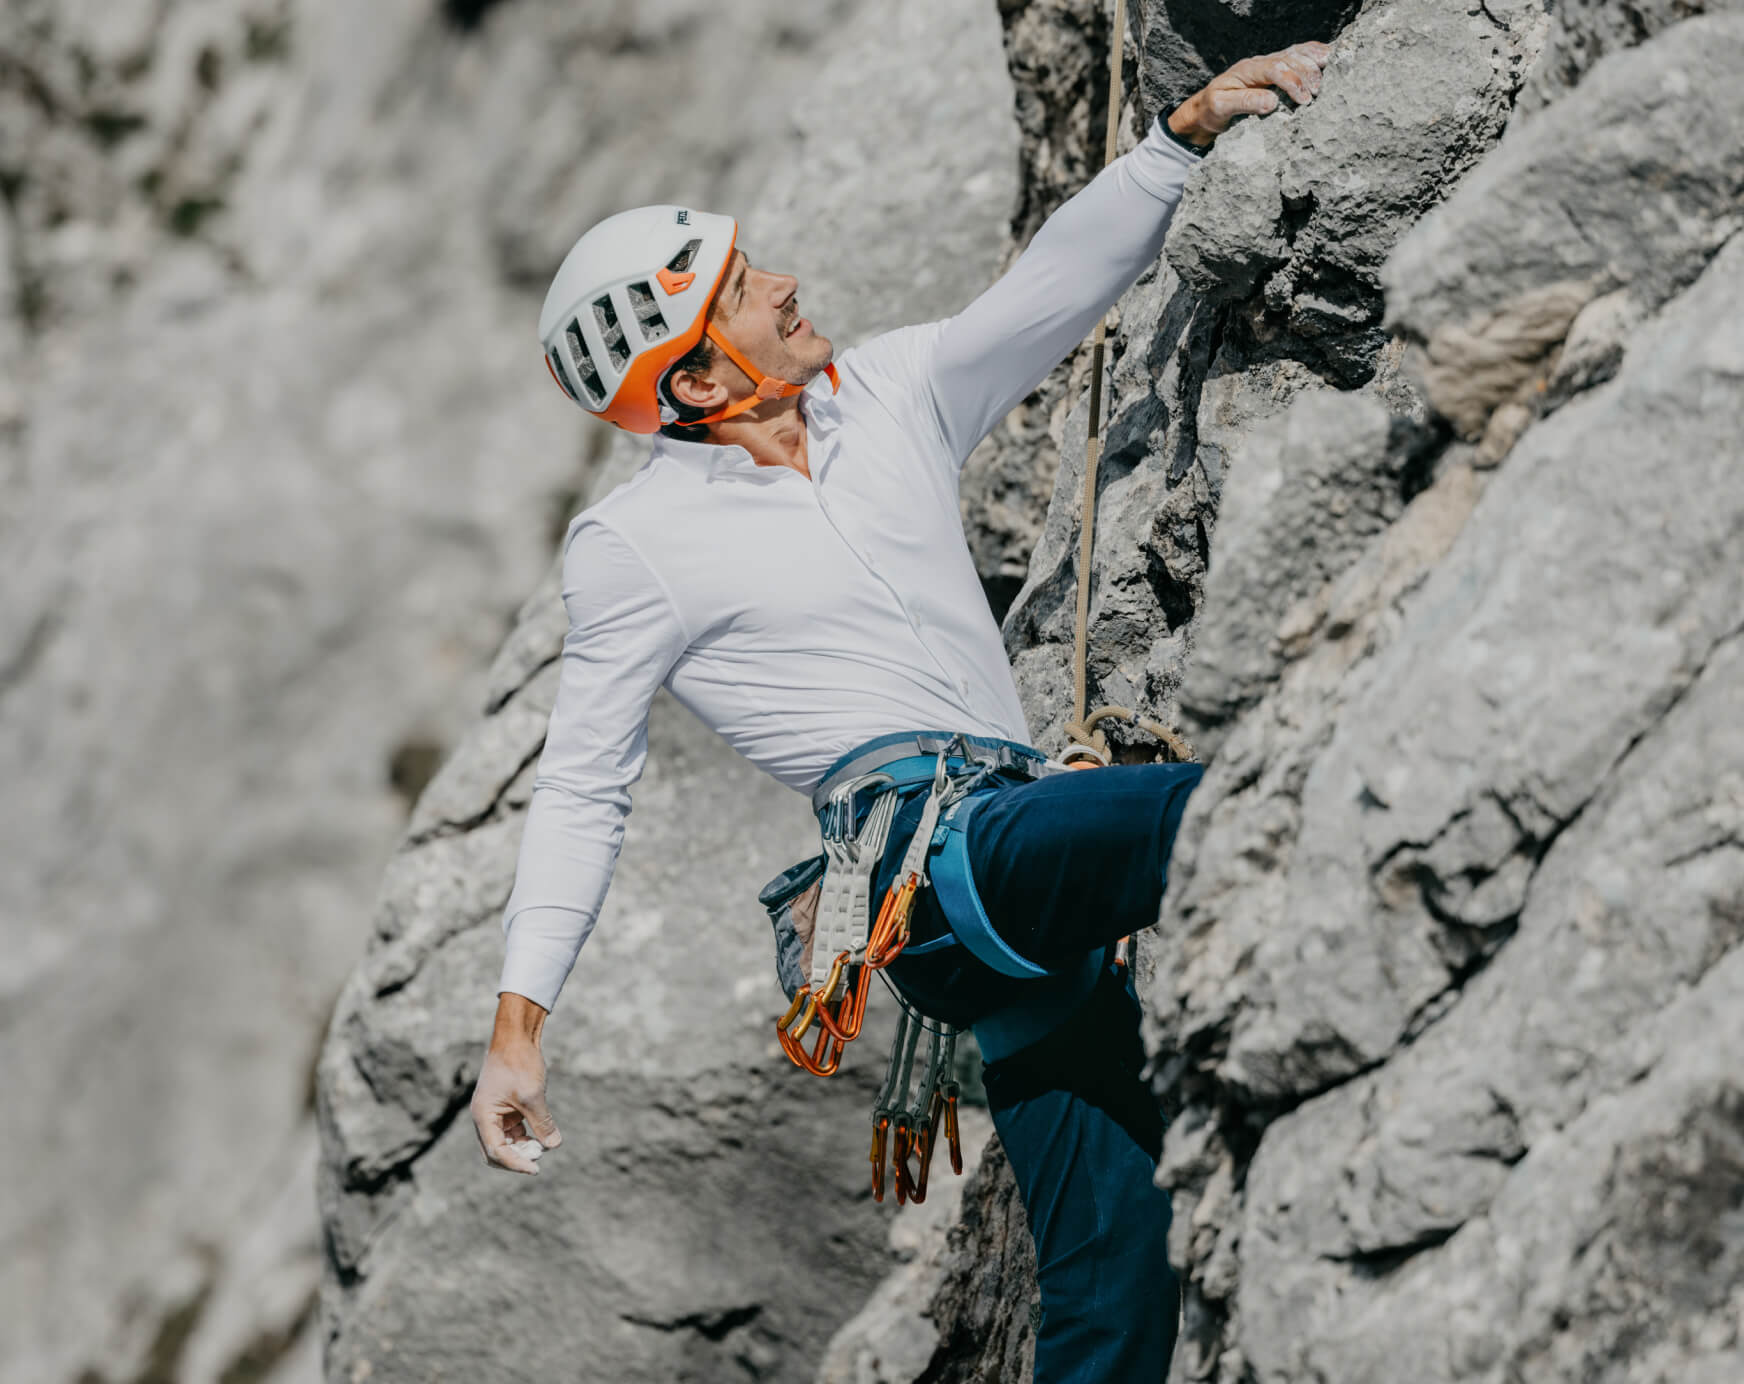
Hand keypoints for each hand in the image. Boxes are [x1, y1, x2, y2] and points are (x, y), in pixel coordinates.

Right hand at [471, 995, 562, 1174]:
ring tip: (543, 1146)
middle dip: (517, 1158)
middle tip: (539, 1159)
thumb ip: (542, 1123)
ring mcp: (494, 1113)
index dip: (515, 1163)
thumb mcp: (533, 1095)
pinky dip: (526, 1136)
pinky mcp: (505, 1108)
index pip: (496, 1152)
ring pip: (506, 1143)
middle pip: (496, 1152)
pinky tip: (541, 1136)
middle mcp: (484, 1117)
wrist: (516, 1036)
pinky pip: (513, 1131)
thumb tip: (553, 1146)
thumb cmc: (519, 1062)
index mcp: (483, 1116)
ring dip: (523, 1148)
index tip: (536, 1169)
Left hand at [1168, 41, 1331, 146]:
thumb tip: (1272, 103)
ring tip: (1331, 77)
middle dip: (1308, 74)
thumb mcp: (1220, 107)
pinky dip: (1317, 56)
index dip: (1292, 81)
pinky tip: (1330, 60)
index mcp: (1248, 69)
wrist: (1206, 108)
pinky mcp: (1278, 70)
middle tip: (1318, 95)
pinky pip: (1301, 56)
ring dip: (1316, 62)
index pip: (1275, 68)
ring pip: (1299, 53)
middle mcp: (1262, 62)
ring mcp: (1271, 63)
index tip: (1304, 100)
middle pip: (1292, 58)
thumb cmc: (1212, 109)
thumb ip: (1244, 103)